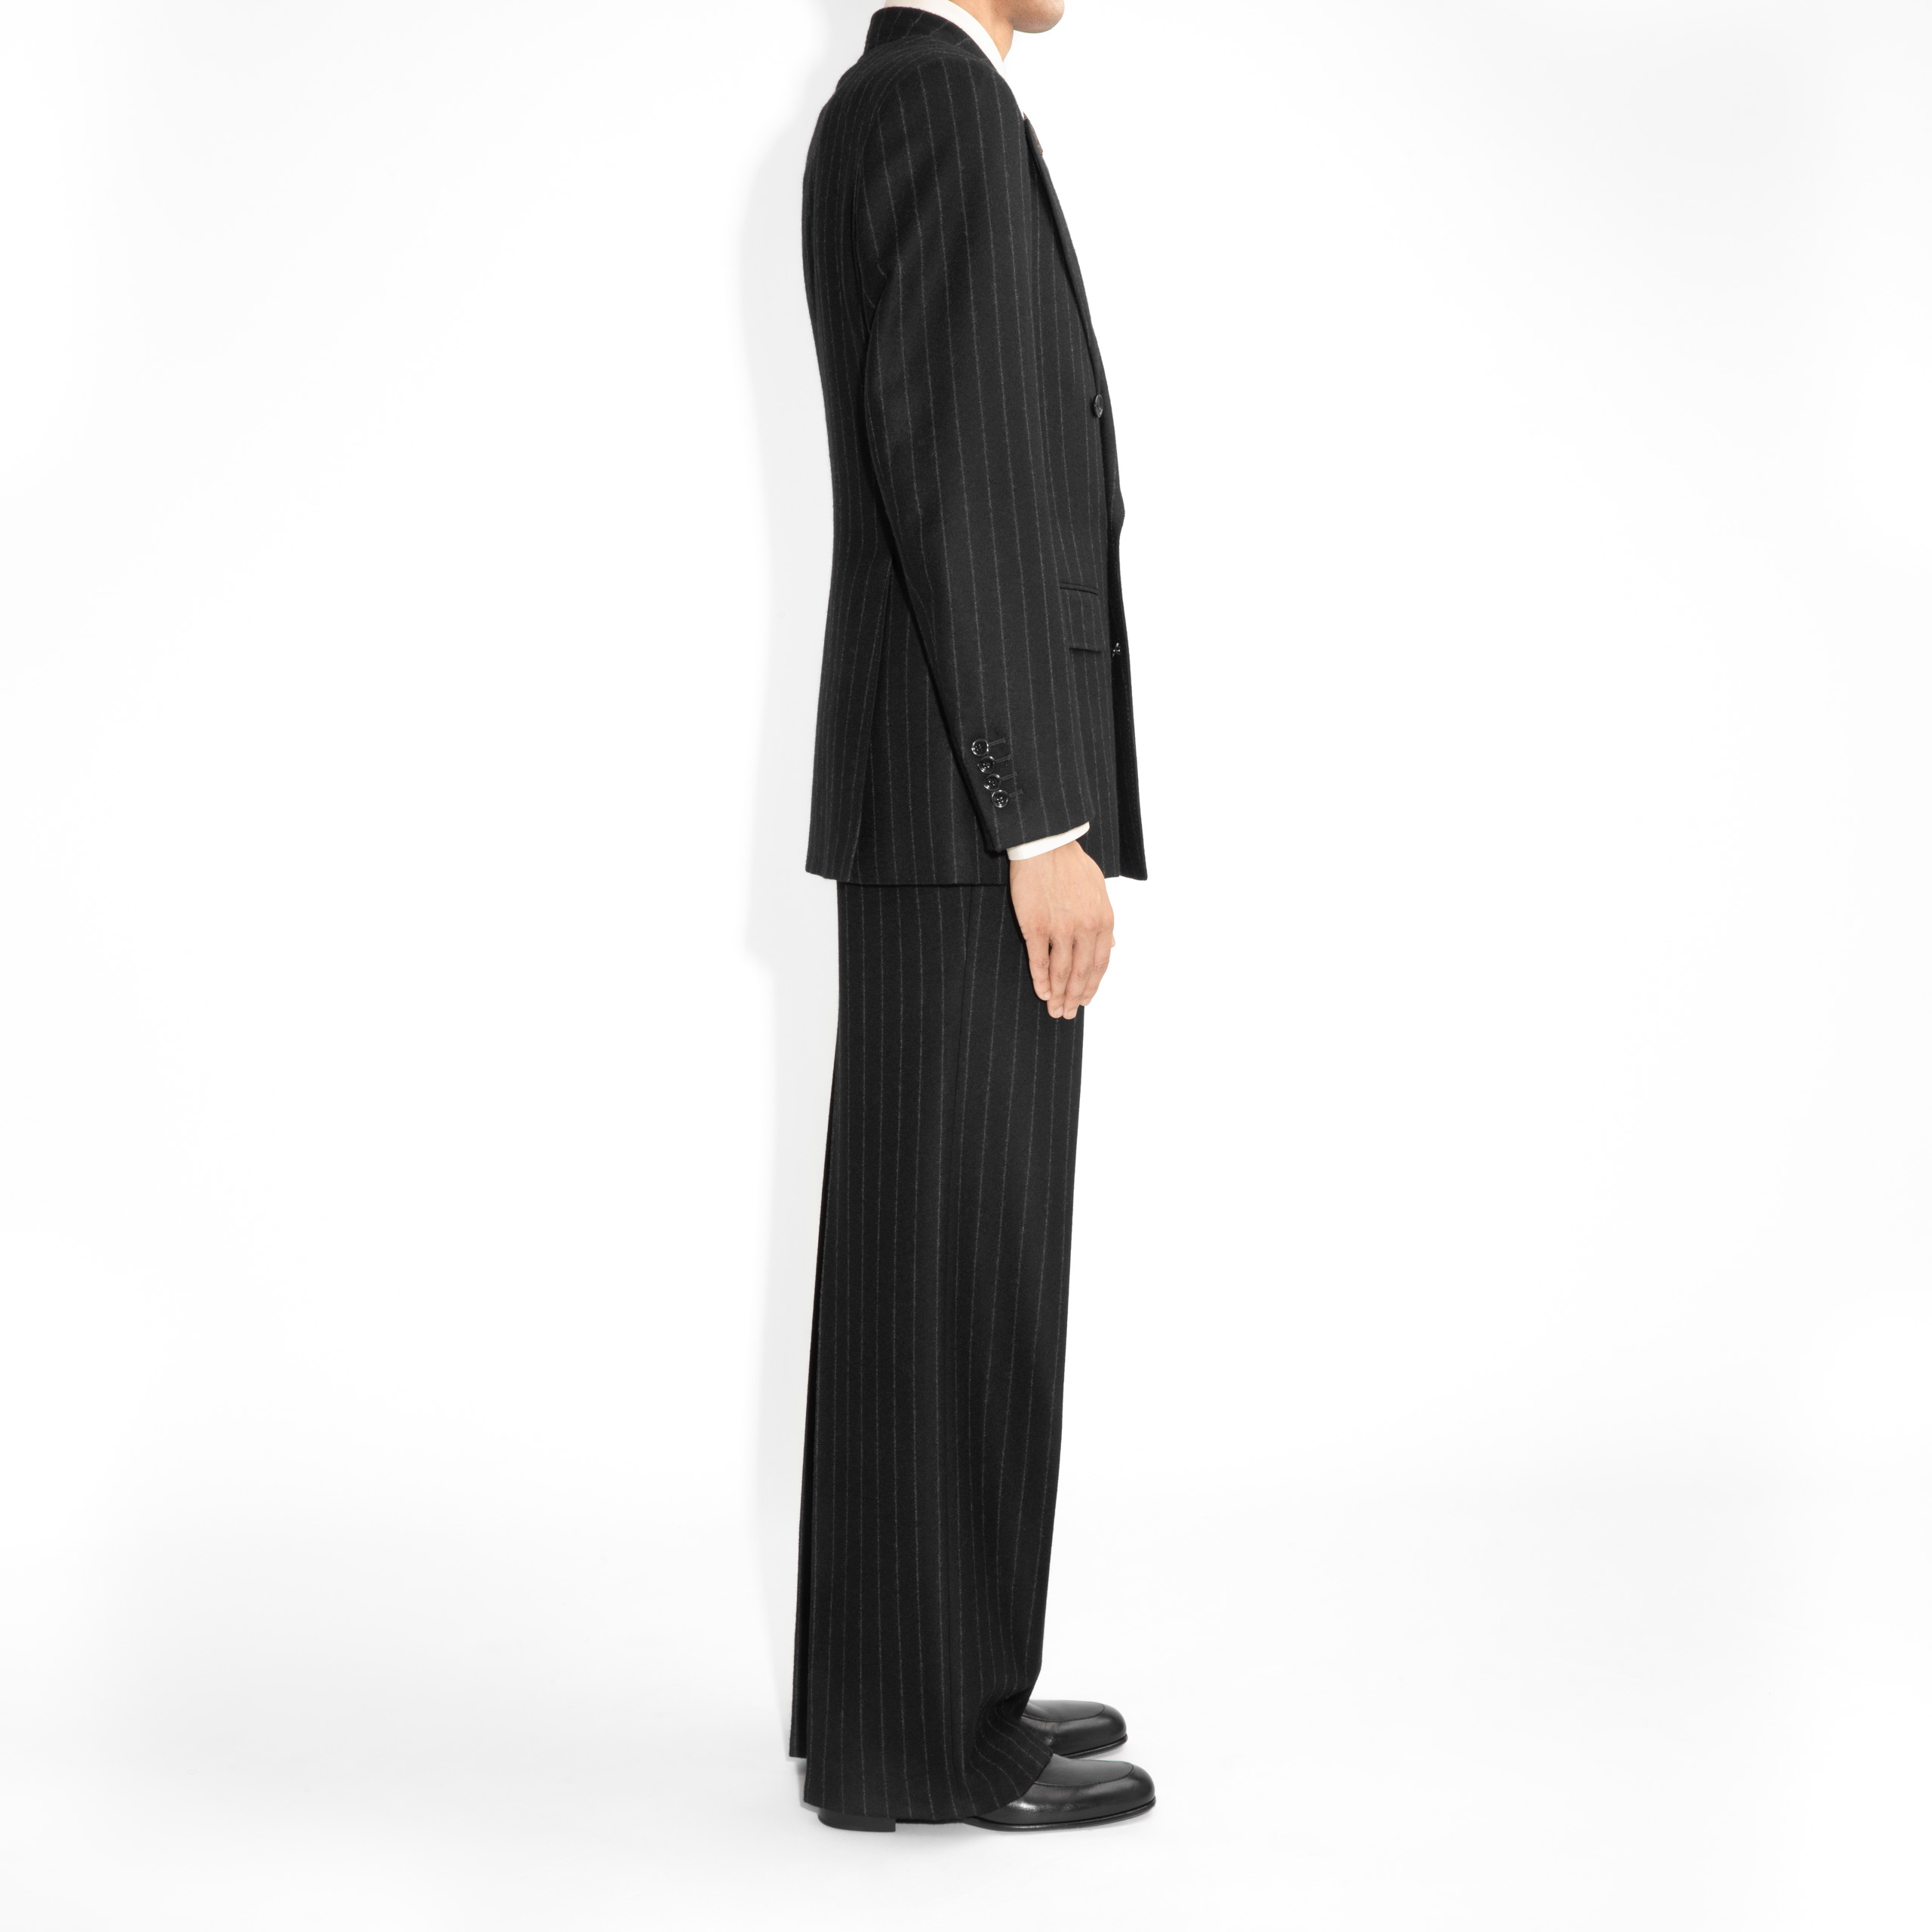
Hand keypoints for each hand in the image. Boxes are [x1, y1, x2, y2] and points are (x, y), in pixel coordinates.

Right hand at [1008, 838, 1114, 1018]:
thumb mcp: (1099, 890)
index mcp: (1104, 919)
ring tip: (1054, 1009)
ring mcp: (1061, 928)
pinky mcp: (1036, 926)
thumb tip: (1111, 944)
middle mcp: (1086, 927)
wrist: (1046, 845)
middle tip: (1068, 1014)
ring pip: (1062, 972)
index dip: (1092, 986)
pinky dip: (1041, 980)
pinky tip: (1042, 992)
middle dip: (1075, 997)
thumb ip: (1104, 920)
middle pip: (1082, 973)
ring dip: (1058, 995)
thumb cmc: (1071, 864)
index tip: (1085, 1000)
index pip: (1101, 963)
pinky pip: (1039, 961)